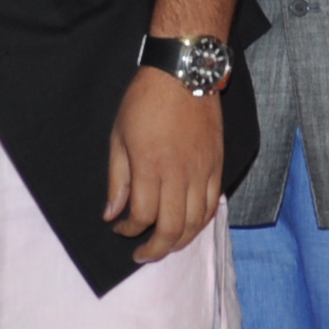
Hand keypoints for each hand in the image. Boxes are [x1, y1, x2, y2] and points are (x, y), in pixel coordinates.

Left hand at [107, 64, 224, 261]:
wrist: (183, 73)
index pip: (142, 215)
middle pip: (172, 228)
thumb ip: (117, 180)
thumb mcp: (118, 137)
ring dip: (180, 241)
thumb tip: (111, 214)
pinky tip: (188, 226)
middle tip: (142, 255)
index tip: (119, 229)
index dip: (129, 229)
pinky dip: (201, 222)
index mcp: (150, 167)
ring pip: (196, 222)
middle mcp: (179, 174)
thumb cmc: (144, 101)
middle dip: (156, 248)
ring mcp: (202, 171)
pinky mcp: (217, 165)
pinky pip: (212, 204)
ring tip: (165, 246)